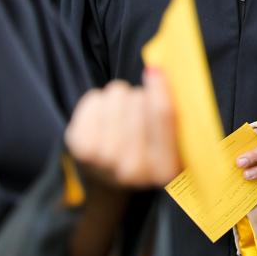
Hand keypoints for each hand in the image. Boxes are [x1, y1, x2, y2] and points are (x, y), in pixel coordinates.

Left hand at [65, 69, 180, 189]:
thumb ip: (176, 116)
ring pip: (116, 96)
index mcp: (166, 169)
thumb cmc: (150, 156)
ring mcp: (103, 159)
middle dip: (141, 98)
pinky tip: (104, 120)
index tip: (156, 70)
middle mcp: (134, 168)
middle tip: (140, 112)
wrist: (111, 184)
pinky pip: (95, 98)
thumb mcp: (174, 146)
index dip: (160, 88)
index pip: (163, 115)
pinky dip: (101, 102)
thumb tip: (157, 72)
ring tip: (122, 117)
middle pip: (137, 101)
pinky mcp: (80, 147)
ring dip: (121, 99)